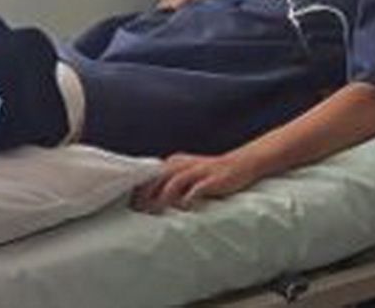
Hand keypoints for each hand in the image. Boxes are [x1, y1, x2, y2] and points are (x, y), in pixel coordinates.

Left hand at [131, 152, 262, 212]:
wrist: (242, 164)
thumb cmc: (211, 175)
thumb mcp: (188, 175)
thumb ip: (170, 184)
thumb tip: (150, 204)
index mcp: (175, 162)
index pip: (150, 175)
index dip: (139, 190)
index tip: (132, 206)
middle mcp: (183, 164)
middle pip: (158, 177)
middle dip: (146, 194)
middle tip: (139, 212)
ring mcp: (198, 170)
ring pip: (174, 182)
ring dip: (163, 197)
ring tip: (156, 212)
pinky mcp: (212, 179)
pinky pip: (196, 189)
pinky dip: (188, 199)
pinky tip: (184, 208)